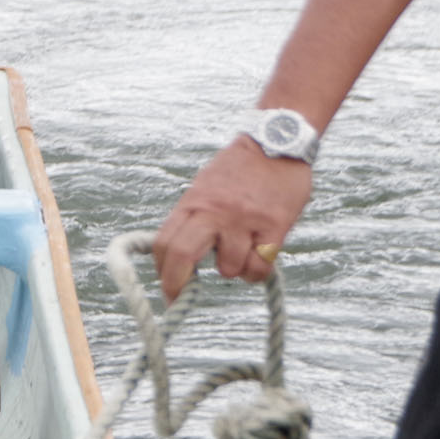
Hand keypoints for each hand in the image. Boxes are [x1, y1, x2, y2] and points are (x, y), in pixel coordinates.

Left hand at [152, 137, 314, 301]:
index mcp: (194, 203)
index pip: (164, 243)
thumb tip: (173, 255)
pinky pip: (259, 266)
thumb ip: (191, 219)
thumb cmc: (239, 170)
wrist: (277, 141)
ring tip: (243, 252)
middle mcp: (214, 212)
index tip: (167, 287)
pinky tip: (261, 255)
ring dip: (234, 270)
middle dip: (176, 284)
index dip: (162, 271)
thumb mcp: (204, 188)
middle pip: (182, 255)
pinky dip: (257, 270)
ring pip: (228, 269)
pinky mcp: (275, 225)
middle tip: (180, 297)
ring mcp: (244, 219)